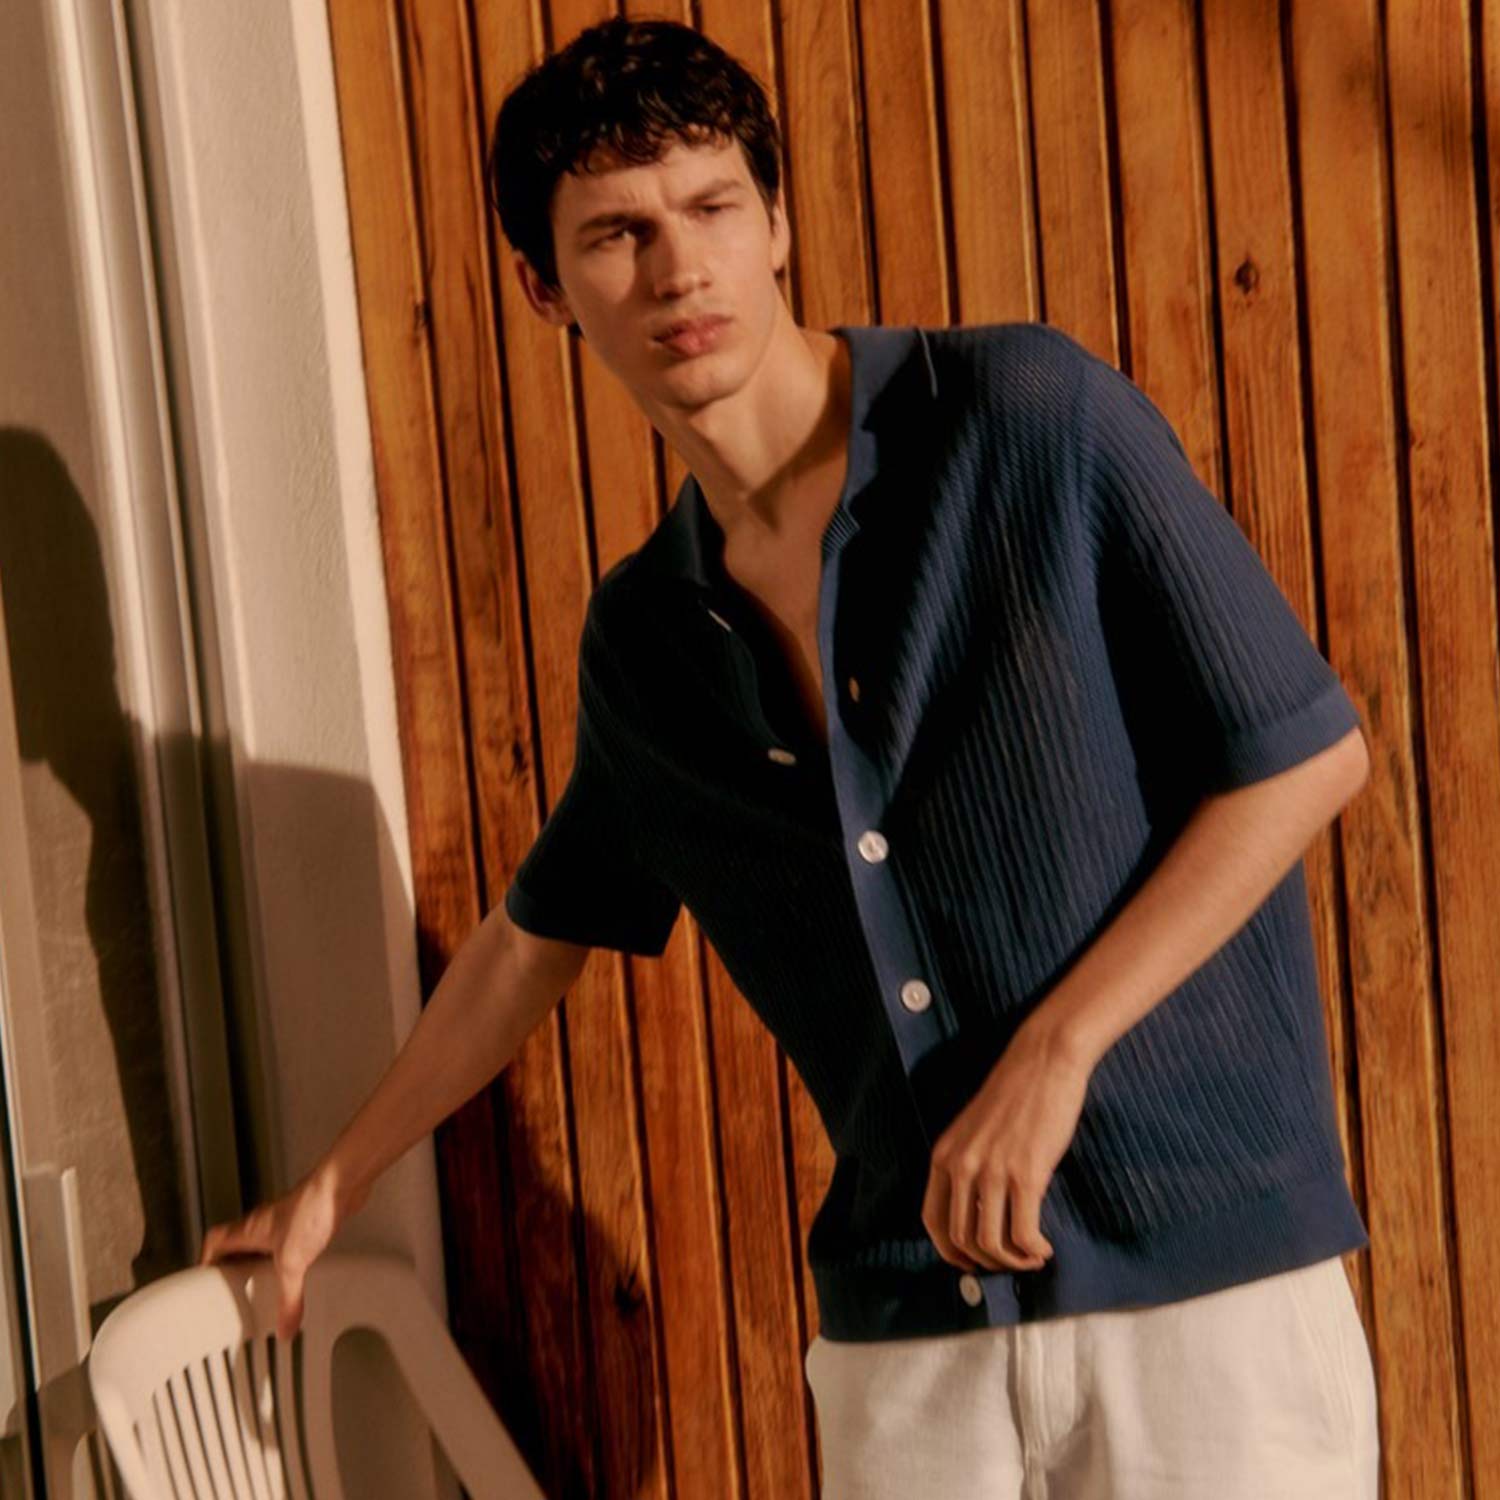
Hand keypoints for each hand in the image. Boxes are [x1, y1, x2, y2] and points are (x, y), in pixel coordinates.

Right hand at [198, 1162, 368, 1339]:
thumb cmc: (310, 1208)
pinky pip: (287, 1243)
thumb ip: (288, 1299)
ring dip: (260, 1262)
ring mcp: (284, 1221)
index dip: (206, 1260)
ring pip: (263, 1244)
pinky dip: (286, 1258)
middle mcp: (263, 1223)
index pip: (215, 1241)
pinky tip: (298, 1268)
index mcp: (249, 1229)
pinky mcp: (305, 1221)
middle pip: (237, 1244)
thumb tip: (284, 1328)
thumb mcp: (293, 1262)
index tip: (204, 1280)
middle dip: (233, 1266)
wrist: (341, 1184)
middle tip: (235, 1289)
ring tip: (264, 1284)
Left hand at [921, 1020, 1092, 1272]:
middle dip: (987, 1262)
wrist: (1043, 1061)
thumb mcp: (974, 1130)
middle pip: (961, 1239)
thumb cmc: (1015, 1094)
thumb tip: (979, 1211)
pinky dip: (1032, 1252)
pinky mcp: (1026, 1175)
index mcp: (944, 1155)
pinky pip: (1022, 1234)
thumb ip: (969, 1164)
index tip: (971, 1264)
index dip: (949, 1252)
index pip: (932, 1220)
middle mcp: (961, 1166)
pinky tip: (1044, 1249)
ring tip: (1031, 1257)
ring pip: (989, 1244)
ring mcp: (991, 1172)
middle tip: (1011, 1261)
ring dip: (1012, 1262)